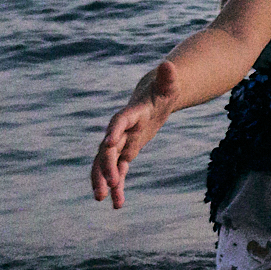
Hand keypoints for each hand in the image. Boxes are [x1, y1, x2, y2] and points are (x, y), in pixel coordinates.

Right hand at [91, 61, 179, 209]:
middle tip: (110, 184)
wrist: (153, 98)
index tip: (108, 144)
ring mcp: (121, 142)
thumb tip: (168, 65)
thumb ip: (168, 77)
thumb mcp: (169, 86)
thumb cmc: (163, 91)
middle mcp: (121, 129)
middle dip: (106, 165)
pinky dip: (117, 187)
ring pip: (106, 163)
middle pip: (108, 148)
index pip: (119, 121)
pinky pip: (118, 171)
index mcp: (132, 113)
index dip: (113, 131)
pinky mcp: (125, 153)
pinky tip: (117, 204)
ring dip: (103, 179)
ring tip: (101, 198)